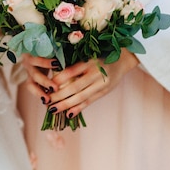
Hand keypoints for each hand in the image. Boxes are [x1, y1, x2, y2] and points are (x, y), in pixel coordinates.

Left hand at [21, 50, 139, 118]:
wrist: (123, 59)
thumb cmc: (99, 55)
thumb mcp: (87, 55)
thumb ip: (74, 63)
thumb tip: (53, 71)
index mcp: (89, 61)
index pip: (71, 71)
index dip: (58, 79)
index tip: (47, 85)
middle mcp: (96, 73)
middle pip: (74, 87)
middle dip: (59, 96)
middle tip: (46, 101)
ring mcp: (102, 84)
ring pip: (81, 97)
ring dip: (66, 105)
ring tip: (53, 109)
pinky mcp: (105, 92)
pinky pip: (90, 101)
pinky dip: (79, 108)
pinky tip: (68, 114)